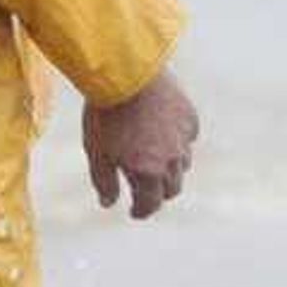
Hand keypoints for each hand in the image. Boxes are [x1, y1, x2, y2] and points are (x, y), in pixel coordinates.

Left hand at [83, 65, 199, 217]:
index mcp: (148, 171)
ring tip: (155, 165)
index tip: (134, 212)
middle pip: (172, 188)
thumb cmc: (105, 114)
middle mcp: (173, 159)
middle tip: (145, 192)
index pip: (150, 203)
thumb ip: (104, 181)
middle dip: (158, 194)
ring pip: (183, 165)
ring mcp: (184, 138)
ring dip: (170, 170)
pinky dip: (178, 143)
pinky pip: (187, 138)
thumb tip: (108, 203)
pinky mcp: (189, 118)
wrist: (126, 74)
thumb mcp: (96, 151)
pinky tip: (165, 137)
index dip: (141, 211)